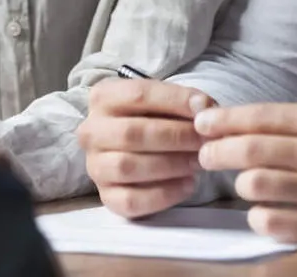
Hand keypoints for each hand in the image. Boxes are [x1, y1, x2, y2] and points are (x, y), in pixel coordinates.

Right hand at [77, 78, 215, 217]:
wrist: (136, 147)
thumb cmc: (153, 118)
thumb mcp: (164, 101)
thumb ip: (184, 101)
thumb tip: (205, 108)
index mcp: (103, 97)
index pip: (138, 95)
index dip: (175, 101)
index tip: (204, 109)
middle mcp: (91, 131)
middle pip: (131, 133)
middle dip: (174, 137)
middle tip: (204, 140)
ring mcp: (95, 166)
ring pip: (127, 167)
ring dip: (170, 165)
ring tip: (197, 161)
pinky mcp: (106, 196)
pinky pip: (130, 201)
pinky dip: (163, 194)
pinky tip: (187, 184)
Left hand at [195, 102, 296, 246]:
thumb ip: (291, 124)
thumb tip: (234, 125)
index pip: (258, 116)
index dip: (222, 120)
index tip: (201, 124)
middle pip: (248, 150)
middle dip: (216, 152)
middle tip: (205, 155)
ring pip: (253, 186)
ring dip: (240, 185)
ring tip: (243, 184)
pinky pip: (270, 221)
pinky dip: (259, 215)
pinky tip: (264, 210)